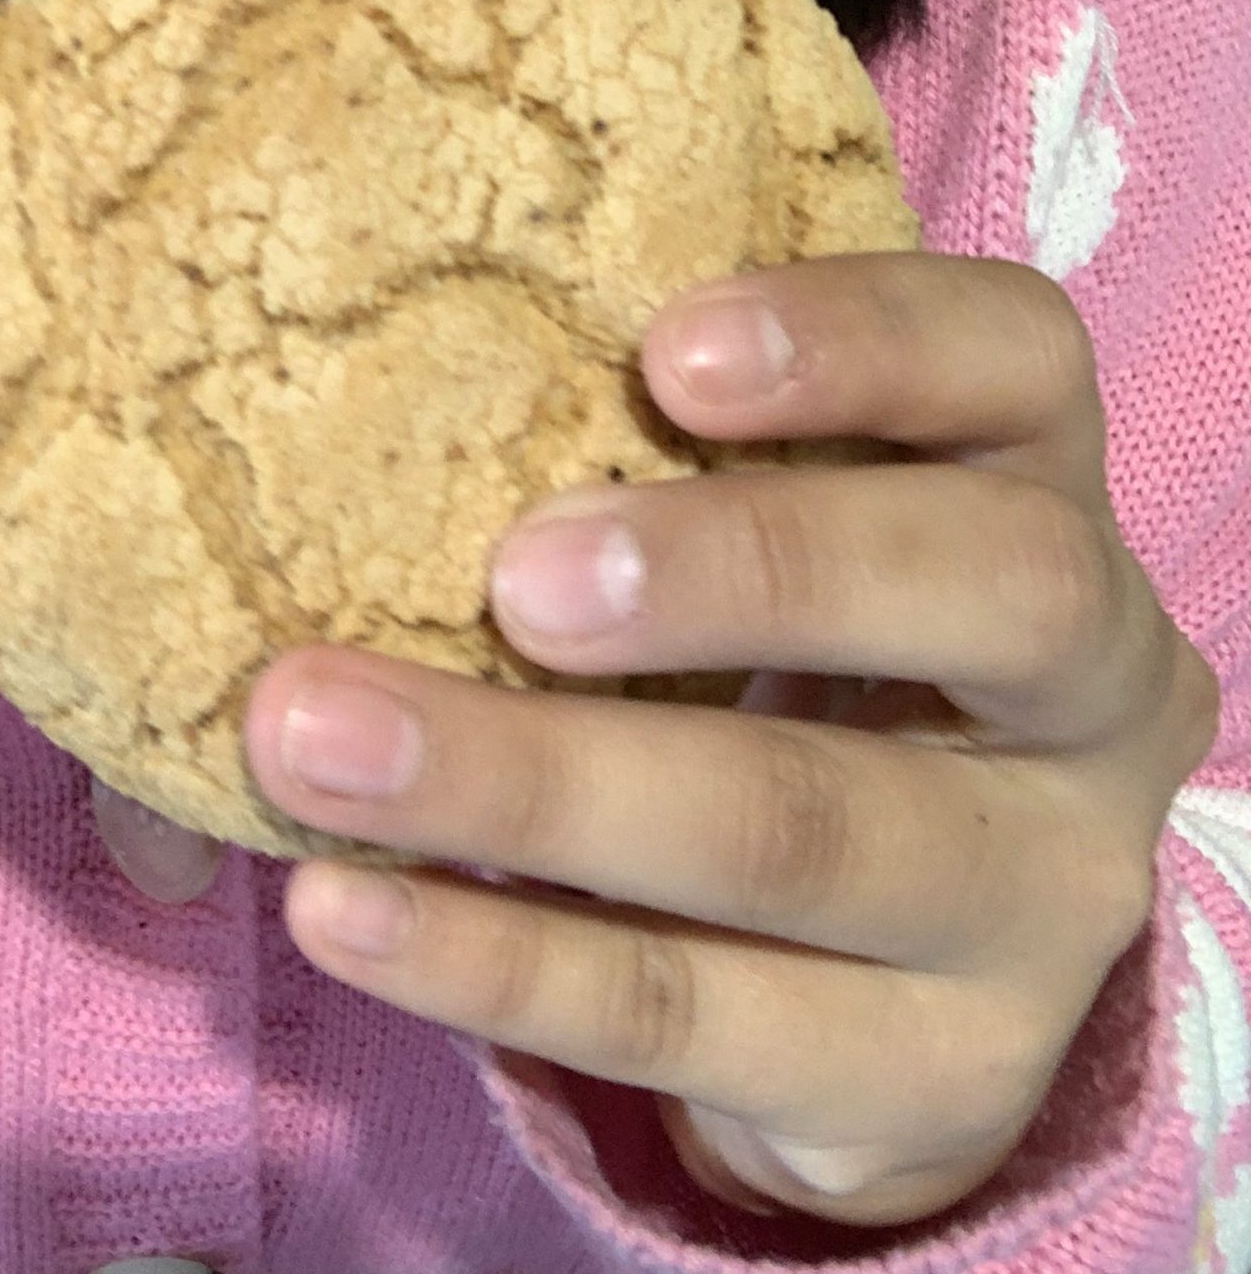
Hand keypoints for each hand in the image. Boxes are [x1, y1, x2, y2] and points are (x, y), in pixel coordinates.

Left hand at [238, 254, 1220, 1227]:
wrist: (876, 958)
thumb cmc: (766, 646)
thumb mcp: (755, 519)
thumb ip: (627, 438)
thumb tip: (344, 373)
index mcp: (1038, 481)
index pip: (1018, 360)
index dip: (863, 340)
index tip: (665, 352)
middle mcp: (1093, 681)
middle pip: (989, 591)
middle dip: (743, 570)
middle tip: (514, 578)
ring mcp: (1042, 896)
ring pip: (809, 833)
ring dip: (539, 786)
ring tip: (322, 745)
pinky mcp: (942, 1075)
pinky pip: (695, 1014)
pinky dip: (494, 958)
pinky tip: (344, 905)